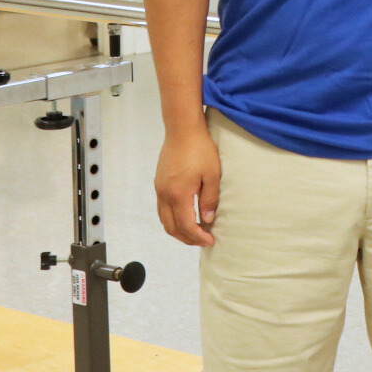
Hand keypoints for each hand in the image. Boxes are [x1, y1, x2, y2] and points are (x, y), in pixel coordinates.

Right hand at [155, 126, 221, 245]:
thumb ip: (209, 199)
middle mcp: (164, 195)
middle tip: (203, 241)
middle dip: (186, 238)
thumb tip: (207, 220)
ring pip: (164, 219)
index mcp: (178, 195)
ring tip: (195, 232)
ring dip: (178, 230)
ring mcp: (159, 189)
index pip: (186, 226)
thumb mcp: (212, 175)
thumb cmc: (200, 150)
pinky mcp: (159, 183)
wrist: (182, 130)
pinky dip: (172, 219)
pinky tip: (184, 216)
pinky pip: (162, 209)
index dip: (197, 237)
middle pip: (171, 227)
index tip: (210, 240)